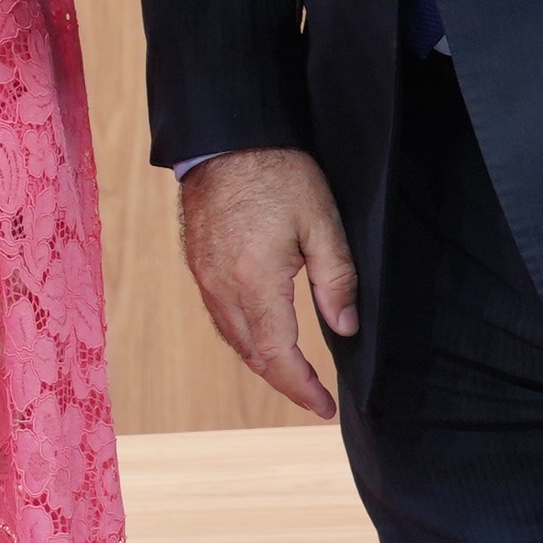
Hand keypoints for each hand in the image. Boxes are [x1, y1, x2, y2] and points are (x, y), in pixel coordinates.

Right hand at [178, 148, 359, 420]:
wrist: (224, 136)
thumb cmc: (276, 172)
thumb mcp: (320, 220)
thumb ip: (335, 279)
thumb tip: (344, 327)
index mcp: (256, 281)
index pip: (277, 355)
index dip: (302, 388)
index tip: (325, 406)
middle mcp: (223, 287)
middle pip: (252, 355)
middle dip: (284, 382)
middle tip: (315, 397)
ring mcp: (204, 276)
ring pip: (233, 339)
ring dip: (263, 362)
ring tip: (293, 373)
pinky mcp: (198, 263)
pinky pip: (219, 316)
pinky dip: (243, 338)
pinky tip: (261, 335)